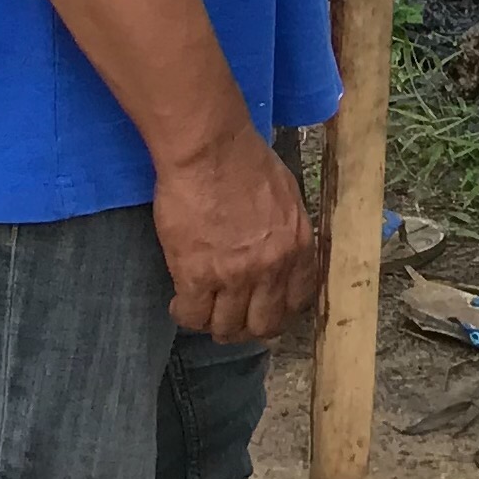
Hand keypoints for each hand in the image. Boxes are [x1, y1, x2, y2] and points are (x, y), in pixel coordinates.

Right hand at [151, 127, 316, 342]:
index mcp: (297, 246)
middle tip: (232, 318)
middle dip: (248, 328)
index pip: (298, 301)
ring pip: (227, 328)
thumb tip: (280, 251)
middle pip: (263, 325)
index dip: (279, 311)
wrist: (209, 150)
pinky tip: (180, 302)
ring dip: (214, 324)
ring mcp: (234, 276)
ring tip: (204, 310)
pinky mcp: (196, 276)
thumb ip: (287, 231)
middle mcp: (271, 268)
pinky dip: (185, 315)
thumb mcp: (286, 195)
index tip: (265, 308)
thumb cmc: (245, 159)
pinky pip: (192, 317)